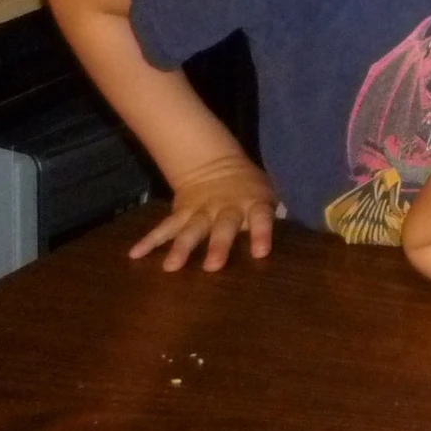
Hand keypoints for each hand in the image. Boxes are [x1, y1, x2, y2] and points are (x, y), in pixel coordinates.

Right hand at [129, 152, 280, 272]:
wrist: (216, 164)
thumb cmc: (249, 190)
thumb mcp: (267, 196)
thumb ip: (272, 216)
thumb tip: (296, 241)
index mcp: (253, 204)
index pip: (261, 218)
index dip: (261, 233)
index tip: (260, 253)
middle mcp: (226, 208)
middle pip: (223, 226)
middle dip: (218, 246)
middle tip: (212, 267)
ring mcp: (201, 210)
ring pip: (191, 229)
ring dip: (181, 247)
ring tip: (170, 267)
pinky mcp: (182, 212)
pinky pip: (165, 227)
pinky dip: (150, 240)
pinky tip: (134, 254)